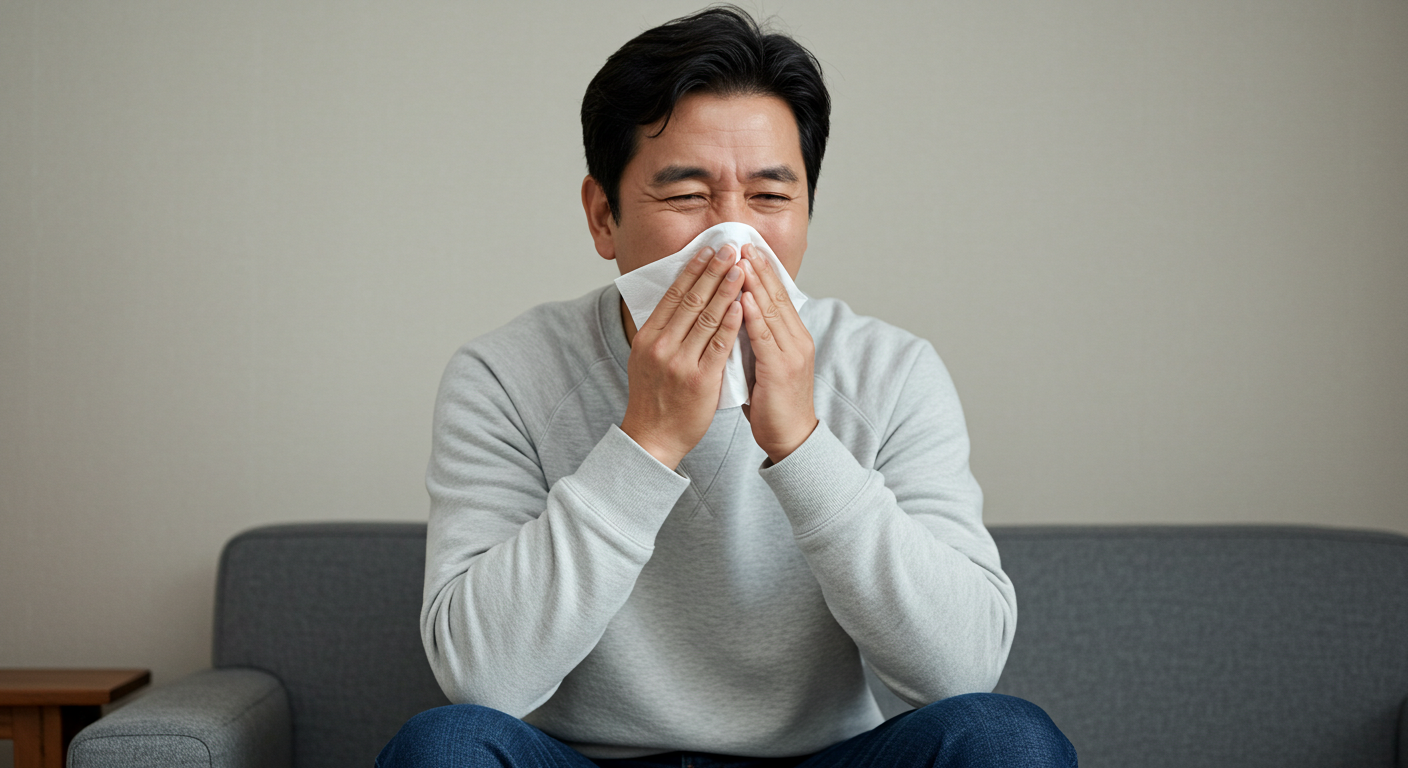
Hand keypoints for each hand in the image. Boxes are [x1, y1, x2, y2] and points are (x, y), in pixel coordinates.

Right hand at [620, 245, 744, 467]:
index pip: (673, 294)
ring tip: (741, 268)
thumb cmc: (654, 397)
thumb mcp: (647, 358)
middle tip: (729, 247)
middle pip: (690, 300)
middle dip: (712, 270)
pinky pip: (718, 345)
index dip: (692, 270)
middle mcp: (661, 345)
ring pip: (706, 317)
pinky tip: (742, 304)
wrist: (653, 437)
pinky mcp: (699, 379)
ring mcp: (680, 362)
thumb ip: (662, 331)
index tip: (708, 249)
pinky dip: (730, 322)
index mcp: (648, 337)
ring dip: (726, 289)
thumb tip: (677, 299)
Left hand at [738, 244, 817, 463]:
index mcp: (793, 337)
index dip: (763, 271)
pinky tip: (745, 297)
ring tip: (741, 260)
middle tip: (742, 243)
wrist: (790, 437)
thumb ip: (755, 339)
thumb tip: (736, 314)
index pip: (778, 295)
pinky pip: (766, 337)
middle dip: (759, 268)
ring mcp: (792, 353)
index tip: (747, 249)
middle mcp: (797, 340)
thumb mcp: (764, 363)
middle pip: (777, 295)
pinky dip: (755, 315)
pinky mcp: (781, 369)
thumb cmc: (772, 403)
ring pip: (773, 311)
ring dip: (756, 283)